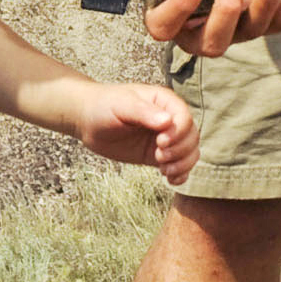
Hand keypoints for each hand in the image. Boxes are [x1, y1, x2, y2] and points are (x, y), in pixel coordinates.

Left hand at [71, 81, 201, 186]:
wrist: (88, 121)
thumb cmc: (104, 106)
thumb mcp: (121, 105)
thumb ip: (143, 112)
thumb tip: (167, 121)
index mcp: (164, 102)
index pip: (185, 118)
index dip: (178, 133)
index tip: (160, 142)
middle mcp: (169, 120)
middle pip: (191, 137)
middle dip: (180, 151)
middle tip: (158, 156)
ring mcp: (165, 138)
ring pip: (190, 152)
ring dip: (183, 164)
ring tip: (164, 170)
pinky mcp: (158, 155)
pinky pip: (180, 165)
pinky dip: (180, 174)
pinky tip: (170, 179)